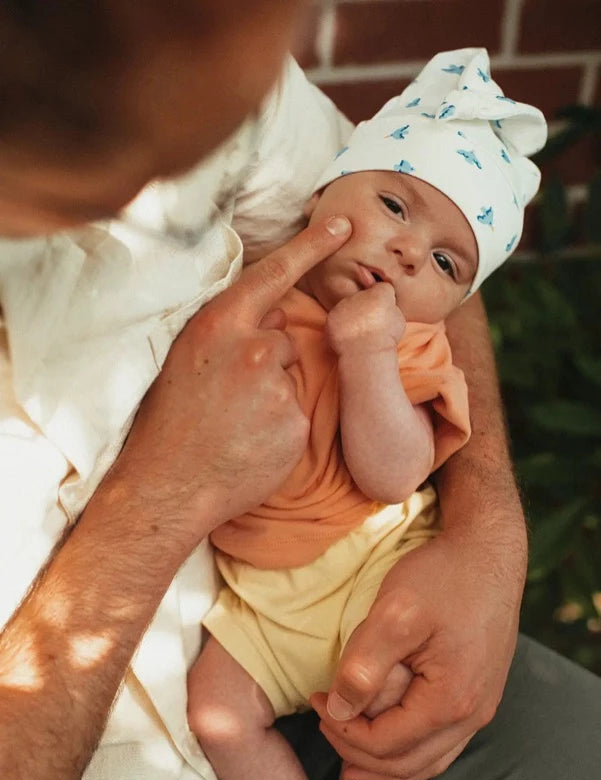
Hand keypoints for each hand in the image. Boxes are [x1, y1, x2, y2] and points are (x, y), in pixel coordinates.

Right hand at [114, 215, 351, 539]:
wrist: (168, 484)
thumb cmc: (171, 420)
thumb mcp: (187, 357)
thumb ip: (230, 329)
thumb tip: (273, 316)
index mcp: (220, 324)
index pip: (274, 274)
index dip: (311, 245)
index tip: (343, 223)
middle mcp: (253, 348)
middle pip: (284, 338)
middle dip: (267, 360)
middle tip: (229, 396)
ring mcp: (276, 386)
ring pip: (291, 377)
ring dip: (274, 395)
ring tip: (237, 423)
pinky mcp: (294, 422)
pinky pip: (299, 413)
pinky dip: (282, 427)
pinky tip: (253, 442)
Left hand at [311, 525, 522, 779]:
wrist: (488, 551)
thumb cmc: (444, 576)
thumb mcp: (394, 613)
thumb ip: (364, 666)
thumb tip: (337, 711)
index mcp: (450, 701)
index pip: (385, 745)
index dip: (342, 731)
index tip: (315, 701)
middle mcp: (473, 715)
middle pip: (407, 766)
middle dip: (358, 755)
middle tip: (324, 724)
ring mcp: (481, 707)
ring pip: (428, 762)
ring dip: (384, 762)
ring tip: (348, 745)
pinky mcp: (480, 694)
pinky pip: (443, 743)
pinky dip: (409, 749)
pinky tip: (387, 733)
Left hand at [326, 283, 405, 356]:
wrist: (365, 355)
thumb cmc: (385, 340)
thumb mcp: (398, 319)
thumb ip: (392, 304)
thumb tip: (386, 296)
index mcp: (379, 294)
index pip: (381, 288)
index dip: (384, 299)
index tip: (383, 311)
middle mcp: (359, 295)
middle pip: (363, 295)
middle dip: (366, 306)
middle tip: (370, 324)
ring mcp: (343, 305)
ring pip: (349, 305)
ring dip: (353, 314)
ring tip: (360, 331)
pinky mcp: (332, 316)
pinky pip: (337, 316)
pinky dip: (341, 324)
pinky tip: (349, 334)